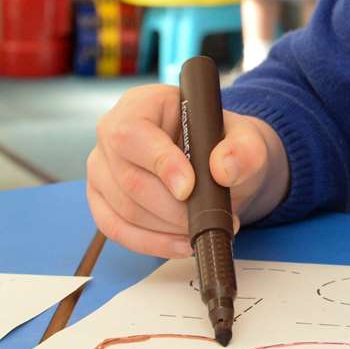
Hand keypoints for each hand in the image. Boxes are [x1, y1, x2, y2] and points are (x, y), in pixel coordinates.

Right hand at [86, 83, 287, 257]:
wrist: (220, 167)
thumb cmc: (225, 145)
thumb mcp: (246, 141)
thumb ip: (243, 150)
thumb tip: (223, 168)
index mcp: (142, 104)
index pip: (133, 132)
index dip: (159, 162)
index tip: (189, 188)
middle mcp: (111, 133)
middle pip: (128, 179)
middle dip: (172, 207)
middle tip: (209, 216)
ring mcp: (102, 169)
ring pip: (123, 209)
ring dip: (166, 228)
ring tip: (202, 227)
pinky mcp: (103, 201)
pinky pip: (117, 230)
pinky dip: (152, 243)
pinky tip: (181, 244)